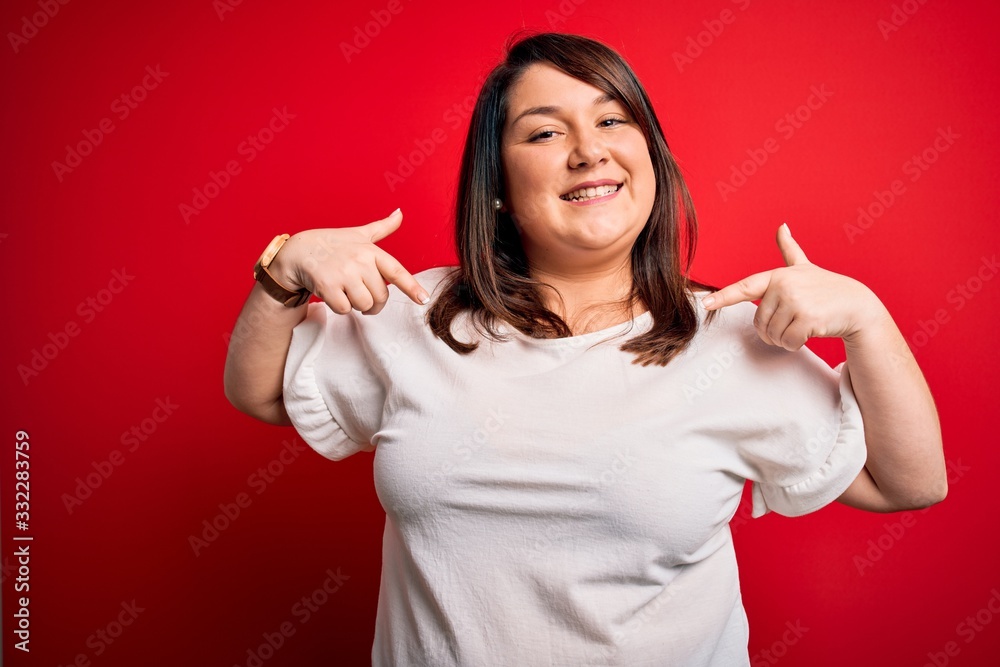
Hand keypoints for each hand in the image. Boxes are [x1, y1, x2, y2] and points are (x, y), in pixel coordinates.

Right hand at [269, 208, 428, 314]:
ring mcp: (344, 274)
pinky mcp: (328, 286)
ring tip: (346, 291)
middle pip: (380, 297)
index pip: (396, 271)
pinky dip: (340, 307)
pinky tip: (333, 293)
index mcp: (370, 251)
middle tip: (362, 296)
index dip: (412, 287)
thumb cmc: (332, 244)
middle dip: (374, 302)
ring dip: (356, 305)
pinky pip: (345, 309)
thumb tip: (400, 213)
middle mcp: (359, 261)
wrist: (298, 251)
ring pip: (364, 305)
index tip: (423, 299)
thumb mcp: (358, 234)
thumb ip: (382, 227)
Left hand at [701, 224, 886, 349]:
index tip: (705, 304)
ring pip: (772, 335)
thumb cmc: (826, 288)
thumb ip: (789, 250)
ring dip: (785, 338)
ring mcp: (796, 302)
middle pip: (760, 323)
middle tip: (792, 321)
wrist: (856, 305)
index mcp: (777, 276)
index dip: (723, 297)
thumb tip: (782, 226)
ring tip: (802, 324)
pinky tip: (809, 332)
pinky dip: (795, 344)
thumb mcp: (804, 268)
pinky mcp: (807, 319)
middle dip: (773, 330)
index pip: (745, 287)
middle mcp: (784, 286)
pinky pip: (787, 342)